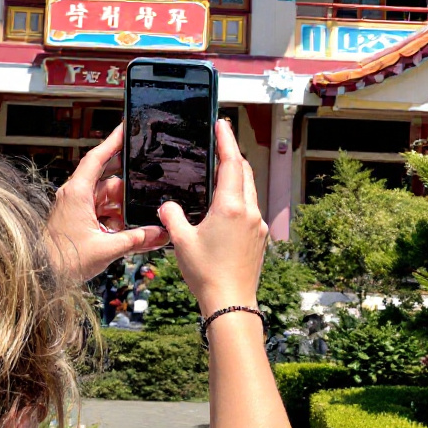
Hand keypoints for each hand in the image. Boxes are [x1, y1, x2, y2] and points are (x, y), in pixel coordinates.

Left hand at [46, 124, 167, 283]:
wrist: (41, 276)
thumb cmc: (64, 260)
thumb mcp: (107, 249)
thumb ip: (136, 239)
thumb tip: (161, 234)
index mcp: (78, 193)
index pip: (97, 158)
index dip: (113, 141)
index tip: (126, 127)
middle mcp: (75, 194)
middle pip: (108, 180)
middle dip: (127, 190)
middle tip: (146, 193)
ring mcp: (75, 206)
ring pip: (106, 197)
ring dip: (121, 209)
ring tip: (134, 225)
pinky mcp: (76, 218)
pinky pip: (101, 211)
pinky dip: (114, 219)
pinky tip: (125, 232)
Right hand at [160, 119, 267, 314]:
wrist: (231, 302)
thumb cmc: (206, 273)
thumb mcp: (181, 241)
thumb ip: (173, 216)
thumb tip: (167, 205)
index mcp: (231, 207)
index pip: (231, 163)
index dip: (226, 140)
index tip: (222, 124)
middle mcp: (250, 212)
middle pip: (245, 173)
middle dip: (232, 156)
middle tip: (220, 142)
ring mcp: (258, 225)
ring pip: (250, 191)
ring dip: (238, 177)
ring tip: (222, 172)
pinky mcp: (260, 238)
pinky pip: (251, 209)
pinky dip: (240, 199)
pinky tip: (226, 206)